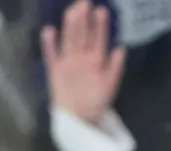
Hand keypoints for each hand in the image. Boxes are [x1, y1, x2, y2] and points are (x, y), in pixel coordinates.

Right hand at [41, 0, 125, 127]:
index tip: (101, 11)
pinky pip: (52, 55)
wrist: (80, 120)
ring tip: (72, 12)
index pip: (98, 39)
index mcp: (96, 60)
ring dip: (70, 26)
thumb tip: (120, 48)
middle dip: (83, 20)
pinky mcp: (55, 71)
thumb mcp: (110, 85)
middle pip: (82, 36)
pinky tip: (49, 32)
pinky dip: (50, 45)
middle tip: (84, 3)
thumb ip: (115, 67)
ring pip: (69, 41)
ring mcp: (68, 62)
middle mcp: (81, 58)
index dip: (100, 26)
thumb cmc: (97, 102)